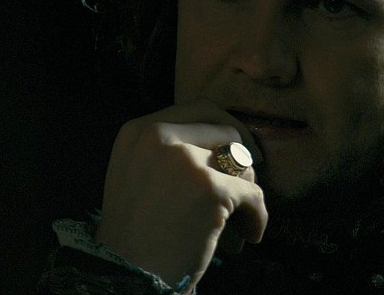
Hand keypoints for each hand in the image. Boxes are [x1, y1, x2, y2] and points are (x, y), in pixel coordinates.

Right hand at [94, 99, 267, 291]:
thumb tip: (231, 142)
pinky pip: (253, 194)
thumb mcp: (139, 175)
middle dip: (244, 158)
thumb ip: (173, 151)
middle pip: (227, 130)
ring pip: (243, 161)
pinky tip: (250, 233)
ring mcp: (185, 160)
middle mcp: (159, 136)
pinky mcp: (210, 188)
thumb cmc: (137, 235)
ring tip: (240, 216)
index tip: (243, 147)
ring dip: (248, 189)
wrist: (126, 275)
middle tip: (248, 184)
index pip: (200, 108)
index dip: (228, 127)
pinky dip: (257, 216)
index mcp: (139, 131)